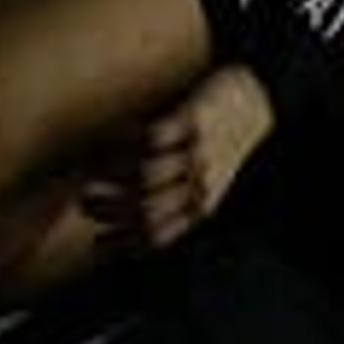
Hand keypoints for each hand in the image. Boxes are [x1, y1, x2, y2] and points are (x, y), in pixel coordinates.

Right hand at [81, 65, 277, 250]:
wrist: (259, 100)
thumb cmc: (219, 145)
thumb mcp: (205, 184)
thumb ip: (171, 202)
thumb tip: (124, 222)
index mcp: (202, 205)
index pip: (159, 237)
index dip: (123, 243)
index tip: (96, 242)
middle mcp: (201, 184)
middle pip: (146, 211)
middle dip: (107, 211)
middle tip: (84, 200)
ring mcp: (198, 152)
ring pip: (147, 176)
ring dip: (109, 176)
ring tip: (88, 170)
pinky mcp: (194, 120)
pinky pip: (153, 137)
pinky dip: (125, 139)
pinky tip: (112, 138)